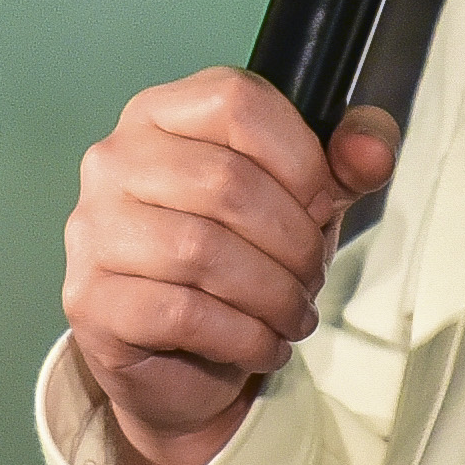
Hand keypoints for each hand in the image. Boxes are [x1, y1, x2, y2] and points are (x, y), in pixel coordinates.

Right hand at [63, 68, 398, 464]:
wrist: (179, 362)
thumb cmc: (240, 261)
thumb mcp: (303, 201)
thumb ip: (345, 163)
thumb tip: (372, 151)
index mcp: (161, 112)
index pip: (237, 102)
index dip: (300, 157)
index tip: (324, 205)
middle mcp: (114, 159)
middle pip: (227, 181)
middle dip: (293, 241)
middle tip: (310, 278)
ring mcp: (93, 230)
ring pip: (203, 251)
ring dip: (272, 294)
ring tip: (292, 315)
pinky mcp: (92, 300)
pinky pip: (183, 313)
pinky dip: (242, 335)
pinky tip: (262, 344)